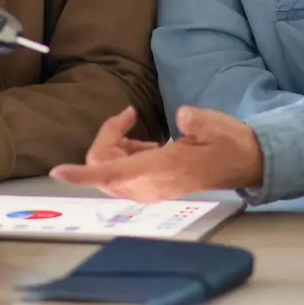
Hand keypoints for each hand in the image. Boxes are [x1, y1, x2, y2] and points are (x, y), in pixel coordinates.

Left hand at [51, 104, 263, 202]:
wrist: (245, 163)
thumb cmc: (229, 144)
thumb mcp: (216, 126)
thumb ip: (196, 121)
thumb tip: (182, 116)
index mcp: (161, 171)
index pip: (111, 174)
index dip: (82, 174)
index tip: (58, 171)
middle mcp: (149, 185)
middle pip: (103, 167)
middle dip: (105, 139)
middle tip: (126, 116)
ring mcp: (150, 188)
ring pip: (110, 170)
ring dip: (114, 145)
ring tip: (134, 123)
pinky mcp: (153, 184)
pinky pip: (122, 171)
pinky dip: (123, 151)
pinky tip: (143, 140)